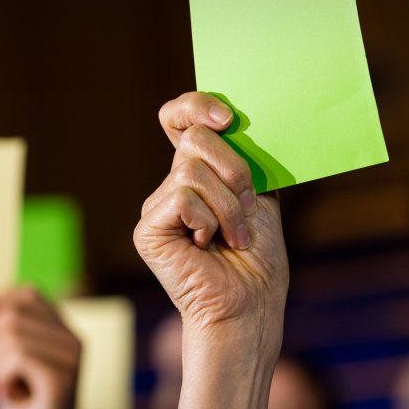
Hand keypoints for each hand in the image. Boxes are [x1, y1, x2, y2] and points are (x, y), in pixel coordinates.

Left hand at [0, 288, 105, 408]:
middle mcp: (73, 339)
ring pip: (11, 336)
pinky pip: (17, 358)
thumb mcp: (8, 366)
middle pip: (12, 315)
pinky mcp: (63, 379)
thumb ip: (3, 338)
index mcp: (63, 331)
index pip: (29, 294)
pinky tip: (1, 397)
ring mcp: (72, 358)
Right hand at [134, 91, 287, 359]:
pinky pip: (182, 199)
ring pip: (192, 171)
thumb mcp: (261, 196)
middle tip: (249, 206)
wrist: (251, 303)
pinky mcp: (148, 229)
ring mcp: (157, 206)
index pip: (179, 117)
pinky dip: (209, 221)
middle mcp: (172, 184)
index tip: (229, 119)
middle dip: (235, 170)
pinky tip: (208, 245)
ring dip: (228, 205)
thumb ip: (245, 159)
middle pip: (194, 139)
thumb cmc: (259, 256)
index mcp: (198, 171)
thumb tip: (237, 121)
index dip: (197, 105)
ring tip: (234, 236)